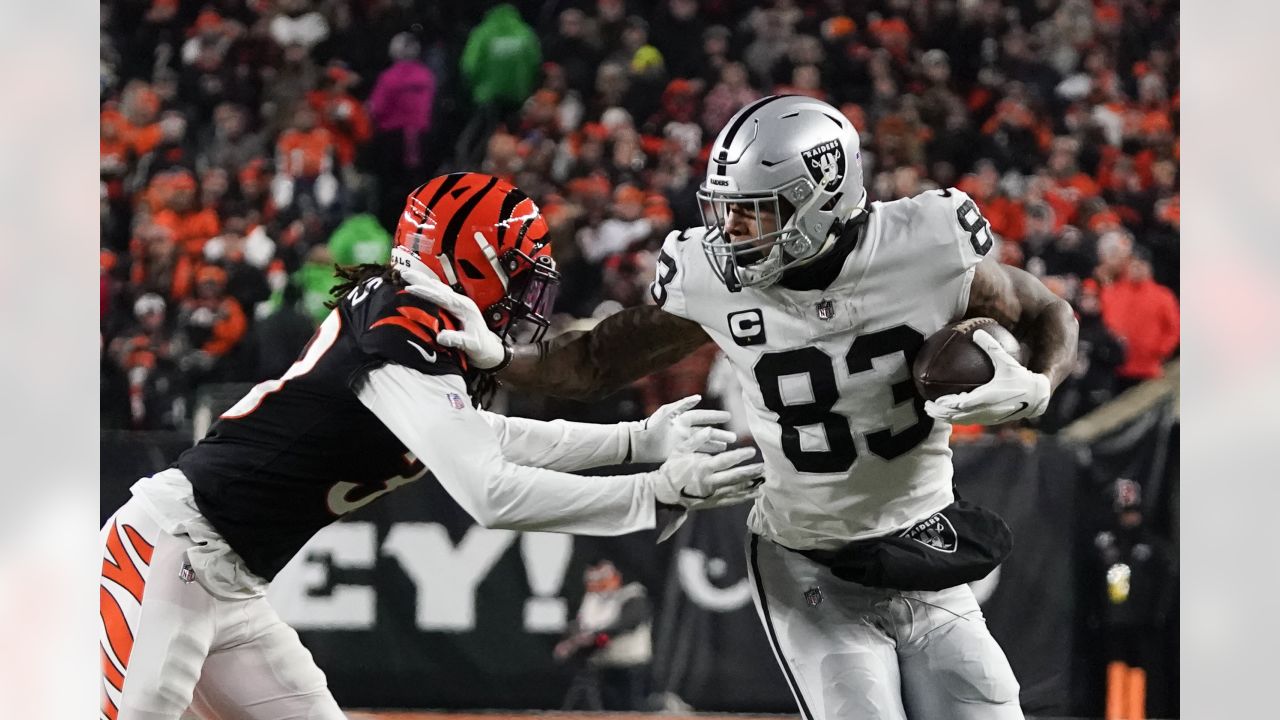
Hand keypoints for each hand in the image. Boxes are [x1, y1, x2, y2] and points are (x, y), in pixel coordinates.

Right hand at [399, 267, 508, 369]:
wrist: (488, 348)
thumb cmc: (480, 346)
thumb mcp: (470, 345)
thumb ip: (457, 340)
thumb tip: (441, 336)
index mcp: (465, 308)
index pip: (442, 297)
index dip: (426, 292)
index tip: (411, 288)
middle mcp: (461, 302)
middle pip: (439, 288)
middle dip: (421, 280)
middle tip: (405, 274)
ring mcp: (458, 304)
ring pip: (438, 290)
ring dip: (423, 282)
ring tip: (408, 275)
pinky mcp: (454, 308)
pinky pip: (439, 295)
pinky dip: (428, 289)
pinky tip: (420, 286)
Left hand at [629, 394, 735, 463]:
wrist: (640, 443)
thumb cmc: (652, 425)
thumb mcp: (667, 412)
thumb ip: (683, 404)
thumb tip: (699, 397)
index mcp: (682, 419)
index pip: (702, 416)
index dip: (715, 416)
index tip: (728, 417)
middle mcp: (685, 430)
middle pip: (706, 432)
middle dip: (720, 434)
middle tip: (734, 438)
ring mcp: (684, 442)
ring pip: (704, 443)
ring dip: (715, 445)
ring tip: (728, 447)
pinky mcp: (680, 452)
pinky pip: (696, 453)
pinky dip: (706, 455)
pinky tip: (715, 457)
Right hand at [650, 431, 763, 541]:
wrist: (665, 492)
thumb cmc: (672, 468)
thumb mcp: (680, 450)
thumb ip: (695, 439)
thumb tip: (709, 428)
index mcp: (702, 467)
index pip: (725, 461)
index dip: (739, 456)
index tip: (752, 451)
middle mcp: (710, 482)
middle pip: (735, 477)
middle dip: (751, 472)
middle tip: (764, 467)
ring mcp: (712, 494)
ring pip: (736, 490)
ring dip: (751, 484)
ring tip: (764, 479)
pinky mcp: (713, 503)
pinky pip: (732, 500)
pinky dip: (745, 497)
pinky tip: (756, 493)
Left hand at [924, 329, 1050, 424]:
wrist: (1037, 397)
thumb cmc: (1021, 377)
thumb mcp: (1007, 361)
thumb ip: (991, 347)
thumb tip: (977, 332)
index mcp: (987, 397)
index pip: (962, 404)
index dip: (947, 405)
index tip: (933, 401)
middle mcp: (986, 410)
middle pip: (958, 416)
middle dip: (940, 414)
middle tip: (926, 407)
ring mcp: (988, 417)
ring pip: (963, 421)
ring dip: (947, 418)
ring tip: (934, 412)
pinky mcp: (992, 420)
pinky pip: (971, 421)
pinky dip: (958, 419)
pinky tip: (950, 413)